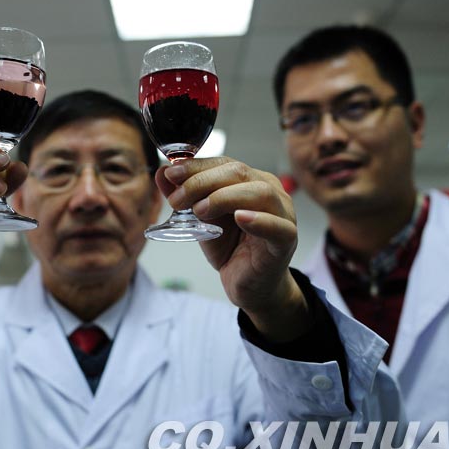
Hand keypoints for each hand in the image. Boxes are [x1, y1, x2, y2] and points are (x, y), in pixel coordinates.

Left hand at [157, 158, 309, 341]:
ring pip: (260, 192)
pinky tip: (239, 218)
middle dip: (202, 182)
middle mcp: (270, 191)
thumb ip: (184, 196)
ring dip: (224, 197)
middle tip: (178, 199)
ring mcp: (283, 214)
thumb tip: (162, 173)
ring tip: (200, 210)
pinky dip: (259, 220)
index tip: (170, 174)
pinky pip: (278, 226)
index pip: (224, 163)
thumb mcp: (200, 219)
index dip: (196, 166)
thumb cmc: (230, 248)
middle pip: (238, 173)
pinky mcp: (286, 240)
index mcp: (251, 180)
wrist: (249, 285)